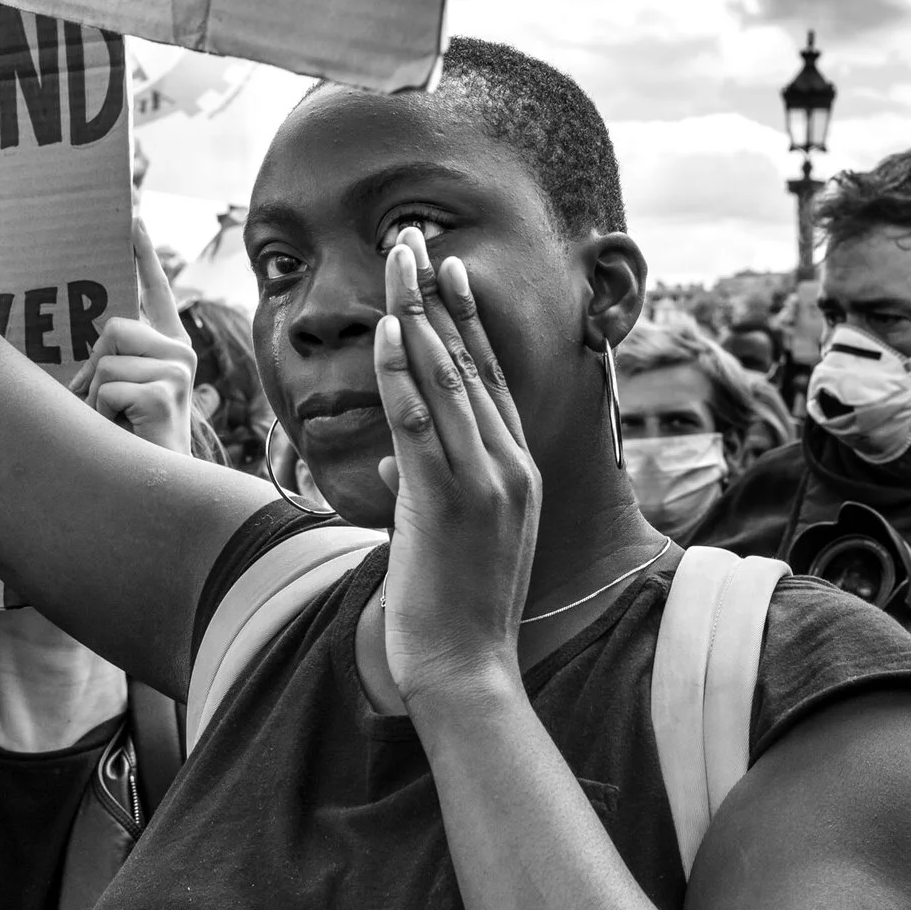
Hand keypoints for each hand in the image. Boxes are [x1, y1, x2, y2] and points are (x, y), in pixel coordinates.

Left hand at [69, 218, 198, 454]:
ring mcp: (177, 370)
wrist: (162, 480)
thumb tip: (84, 354)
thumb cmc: (133, 435)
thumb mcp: (122, 388)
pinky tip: (126, 427)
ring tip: (119, 419)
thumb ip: (113, 361)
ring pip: (106, 361)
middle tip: (104, 402)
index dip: (144, 254)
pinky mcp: (165, 391)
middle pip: (114, 328)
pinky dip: (103, 412)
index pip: (158, 291)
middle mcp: (181, 351)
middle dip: (95, 367)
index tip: (133, 218)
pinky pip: (108, 387)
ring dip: (97, 395)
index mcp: (171, 345)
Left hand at [372, 226, 539, 703]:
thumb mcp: (449, 538)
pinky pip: (423, 424)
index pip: (493, 379)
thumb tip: (399, 465)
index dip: (468, 321)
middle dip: (439, 298)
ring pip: (450, 381)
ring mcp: (487, 483)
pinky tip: (390, 333)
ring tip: (398, 262)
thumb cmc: (456, 611)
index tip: (447, 273)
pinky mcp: (451, 502)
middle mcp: (513, 466)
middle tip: (416, 240)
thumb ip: (430, 491)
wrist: (468, 670)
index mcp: (520, 472)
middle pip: (473, 364)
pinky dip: (405, 375)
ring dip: (419, 314)